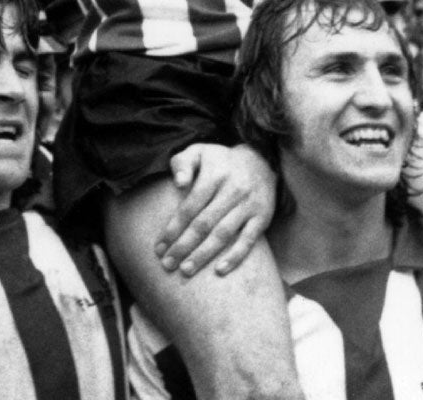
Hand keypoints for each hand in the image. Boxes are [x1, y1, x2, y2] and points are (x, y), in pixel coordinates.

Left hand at [154, 142, 275, 276]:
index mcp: (214, 174)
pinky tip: (219, 270)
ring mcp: (248, 205)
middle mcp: (232, 190)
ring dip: (203, 255)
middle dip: (184, 246)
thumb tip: (179, 183)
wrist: (262, 160)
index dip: (173, 228)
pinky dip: (235, 257)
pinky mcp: (262, 218)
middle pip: (204, 224)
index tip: (159, 248)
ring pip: (223, 234)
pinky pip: (248, 240)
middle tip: (168, 264)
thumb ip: (183, 163)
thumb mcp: (199, 151)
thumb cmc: (220, 161)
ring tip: (186, 270)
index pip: (190, 206)